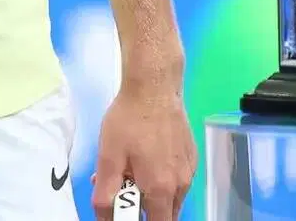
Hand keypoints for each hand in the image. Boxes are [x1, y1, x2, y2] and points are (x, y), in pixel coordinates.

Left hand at [91, 77, 195, 219]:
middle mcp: (181, 184)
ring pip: (171, 195)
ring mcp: (190, 170)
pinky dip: (161, 177)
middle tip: (122, 187)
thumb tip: (103, 217)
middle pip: (165, 213)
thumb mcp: (109, 157)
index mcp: (161, 189)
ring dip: (152, 192)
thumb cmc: (129, 121)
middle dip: (143, 207)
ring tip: (129, 168)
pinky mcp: (191, 156)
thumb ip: (106, 192)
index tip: (124, 211)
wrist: (154, 87)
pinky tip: (145, 156)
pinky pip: (177, 178)